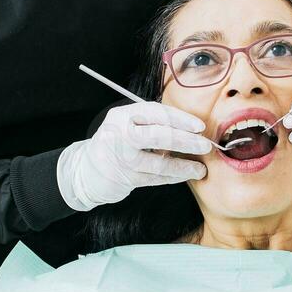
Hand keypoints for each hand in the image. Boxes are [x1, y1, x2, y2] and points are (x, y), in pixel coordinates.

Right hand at [57, 101, 211, 211]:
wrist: (86, 170)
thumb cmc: (115, 144)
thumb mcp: (127, 125)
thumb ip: (151, 123)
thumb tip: (189, 127)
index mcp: (122, 116)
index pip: (155, 112)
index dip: (180, 119)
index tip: (199, 126)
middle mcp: (120, 134)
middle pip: (159, 136)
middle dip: (186, 141)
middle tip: (205, 146)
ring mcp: (121, 158)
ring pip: (160, 162)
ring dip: (184, 166)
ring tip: (200, 168)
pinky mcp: (125, 179)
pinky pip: (156, 178)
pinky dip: (174, 176)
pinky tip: (186, 174)